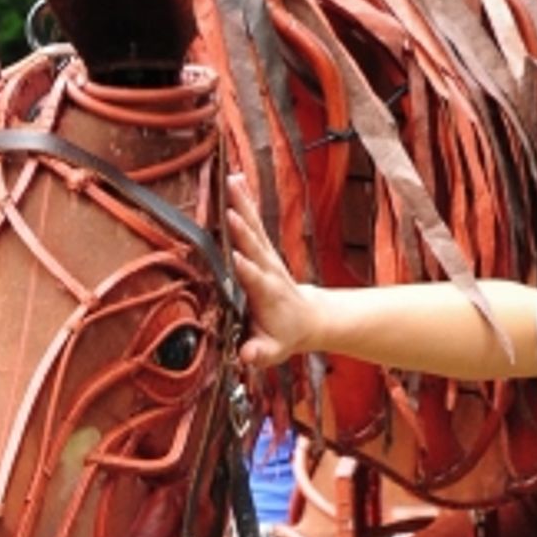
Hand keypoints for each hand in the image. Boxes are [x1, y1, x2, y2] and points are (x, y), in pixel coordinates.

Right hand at [225, 175, 322, 367]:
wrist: (308, 318)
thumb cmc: (284, 336)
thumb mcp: (273, 351)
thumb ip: (260, 353)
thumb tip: (247, 356)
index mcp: (267, 294)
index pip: (255, 280)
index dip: (245, 269)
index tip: (233, 256)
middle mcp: (268, 270)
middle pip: (253, 246)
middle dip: (242, 228)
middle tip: (228, 209)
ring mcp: (266, 256)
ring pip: (253, 227)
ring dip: (242, 204)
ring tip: (229, 181)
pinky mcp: (263, 247)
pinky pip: (253, 221)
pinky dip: (244, 201)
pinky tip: (234, 180)